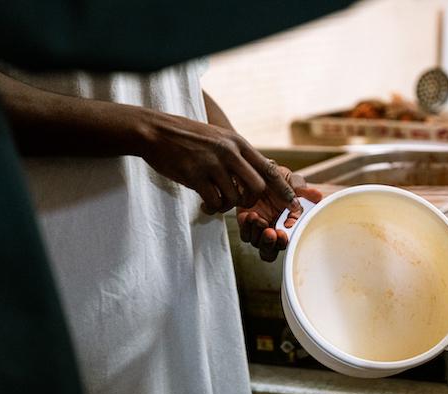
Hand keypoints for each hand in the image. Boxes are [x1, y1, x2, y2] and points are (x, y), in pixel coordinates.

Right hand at [140, 111, 295, 213]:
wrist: (155, 131)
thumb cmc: (187, 136)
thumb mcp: (218, 138)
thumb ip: (237, 154)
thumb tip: (255, 175)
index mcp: (237, 143)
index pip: (268, 168)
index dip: (282, 188)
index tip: (291, 202)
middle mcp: (229, 152)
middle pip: (256, 188)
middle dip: (250, 202)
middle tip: (238, 203)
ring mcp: (212, 164)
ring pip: (234, 198)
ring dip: (226, 206)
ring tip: (215, 202)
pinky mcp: (195, 176)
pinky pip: (214, 202)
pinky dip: (211, 208)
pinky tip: (204, 204)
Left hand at [237, 167, 321, 261]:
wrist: (257, 171)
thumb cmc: (278, 178)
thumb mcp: (293, 182)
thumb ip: (304, 191)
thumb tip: (318, 196)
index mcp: (288, 225)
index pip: (288, 242)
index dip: (286, 240)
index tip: (285, 230)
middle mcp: (274, 229)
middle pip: (271, 250)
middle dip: (271, 244)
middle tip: (272, 233)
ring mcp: (259, 227)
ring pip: (257, 243)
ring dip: (258, 235)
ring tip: (260, 220)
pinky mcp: (245, 222)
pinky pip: (245, 233)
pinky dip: (247, 227)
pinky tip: (251, 215)